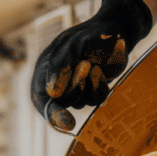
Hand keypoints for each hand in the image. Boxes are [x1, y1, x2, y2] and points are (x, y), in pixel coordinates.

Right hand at [30, 0, 152, 130]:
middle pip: (62, 103)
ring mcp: (75, 88)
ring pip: (80, 102)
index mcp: (45, 70)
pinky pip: (95, 99)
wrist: (114, 32)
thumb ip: (61, 66)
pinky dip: (99, 86)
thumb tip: (52, 93)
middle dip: (75, 86)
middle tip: (85, 64)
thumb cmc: (90, 35)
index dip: (53, 114)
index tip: (68, 124)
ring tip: (93, 63)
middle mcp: (58, 82)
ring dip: (88, 84)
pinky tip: (100, 70)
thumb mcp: (72, 45)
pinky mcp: (92, 90)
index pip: (42, 99)